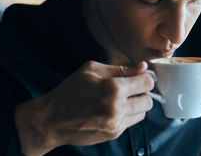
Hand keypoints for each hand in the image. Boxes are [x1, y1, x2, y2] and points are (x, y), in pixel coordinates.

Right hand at [15, 61, 153, 155]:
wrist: (52, 120)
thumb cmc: (70, 91)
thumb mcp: (92, 70)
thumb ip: (121, 68)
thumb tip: (143, 67)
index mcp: (112, 88)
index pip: (147, 82)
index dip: (145, 77)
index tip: (140, 77)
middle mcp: (117, 108)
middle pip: (149, 100)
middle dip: (142, 92)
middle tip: (130, 88)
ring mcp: (116, 124)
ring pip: (143, 112)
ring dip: (136, 105)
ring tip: (121, 99)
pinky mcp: (114, 134)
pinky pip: (132, 122)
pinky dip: (127, 114)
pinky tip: (113, 109)